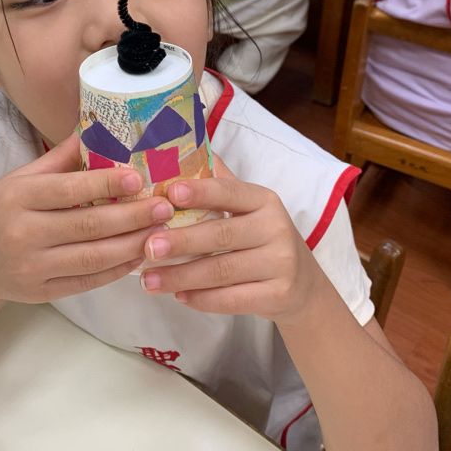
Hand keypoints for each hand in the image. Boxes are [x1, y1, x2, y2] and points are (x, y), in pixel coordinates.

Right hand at [0, 133, 175, 305]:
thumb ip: (56, 160)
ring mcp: (32, 268)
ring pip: (93, 257)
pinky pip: (87, 282)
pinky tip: (138, 255)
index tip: (140, 177)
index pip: (69, 190)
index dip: (106, 183)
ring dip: (132, 245)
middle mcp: (23, 234)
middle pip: (88, 225)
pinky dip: (116, 270)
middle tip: (164, 206)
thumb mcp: (17, 180)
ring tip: (160, 231)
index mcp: (17, 198)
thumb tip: (92, 127)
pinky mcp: (41, 293)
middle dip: (132, 216)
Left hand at [138, 155, 316, 328]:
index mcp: (263, 200)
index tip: (169, 193)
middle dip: (181, 242)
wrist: (302, 285)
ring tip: (149, 280)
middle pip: (221, 234)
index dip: (199, 192)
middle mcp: (275, 228)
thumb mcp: (248, 209)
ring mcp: (280, 263)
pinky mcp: (279, 295)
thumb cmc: (261, 239)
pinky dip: (202, 299)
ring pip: (222, 271)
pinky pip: (233, 299)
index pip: (228, 192)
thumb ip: (218, 184)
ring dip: (181, 276)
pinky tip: (178, 297)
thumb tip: (181, 151)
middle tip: (147, 247)